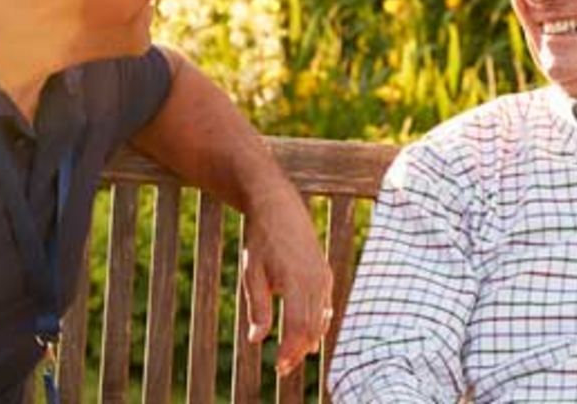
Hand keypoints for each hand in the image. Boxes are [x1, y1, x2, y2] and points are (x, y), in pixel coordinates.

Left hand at [240, 188, 332, 374]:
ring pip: (320, 319)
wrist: (279, 206)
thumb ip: (258, 307)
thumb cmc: (261, 239)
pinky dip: (316, 324)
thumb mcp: (252, 273)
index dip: (290, 350)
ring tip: (291, 358)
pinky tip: (308, 337)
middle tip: (282, 370)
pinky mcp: (325, 274)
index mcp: (295, 280)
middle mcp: (315, 280)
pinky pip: (324, 306)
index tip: (278, 367)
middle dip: (298, 352)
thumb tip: (256, 340)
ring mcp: (323, 276)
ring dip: (308, 341)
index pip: (298, 326)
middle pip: (312, 328)